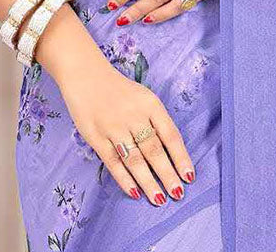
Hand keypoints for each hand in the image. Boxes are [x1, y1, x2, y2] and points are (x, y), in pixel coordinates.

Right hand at [61, 59, 194, 204]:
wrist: (86, 75)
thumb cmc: (120, 90)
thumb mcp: (144, 97)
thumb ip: (156, 121)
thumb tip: (171, 152)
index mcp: (150, 104)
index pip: (170, 134)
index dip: (181, 157)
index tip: (189, 176)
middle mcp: (134, 116)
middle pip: (154, 150)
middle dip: (167, 175)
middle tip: (178, 193)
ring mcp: (114, 128)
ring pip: (135, 160)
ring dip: (148, 182)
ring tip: (159, 199)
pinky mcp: (96, 137)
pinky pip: (113, 162)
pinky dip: (124, 179)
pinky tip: (134, 192)